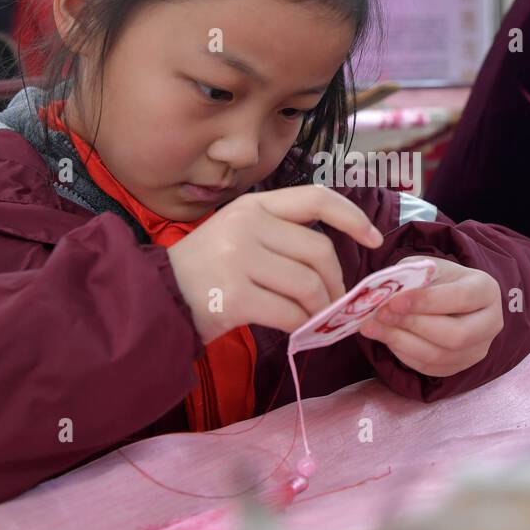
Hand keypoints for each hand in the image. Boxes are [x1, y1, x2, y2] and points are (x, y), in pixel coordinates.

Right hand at [166, 184, 383, 343]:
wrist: (155, 300)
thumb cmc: (204, 273)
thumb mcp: (237, 236)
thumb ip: (280, 237)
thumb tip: (334, 263)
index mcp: (252, 207)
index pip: (315, 198)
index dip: (353, 217)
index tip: (374, 238)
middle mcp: (246, 226)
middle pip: (320, 252)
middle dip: (337, 284)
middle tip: (335, 303)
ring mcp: (238, 260)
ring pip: (308, 286)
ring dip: (320, 309)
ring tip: (315, 319)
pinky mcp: (234, 297)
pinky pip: (289, 313)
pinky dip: (302, 326)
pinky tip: (296, 331)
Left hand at [359, 256, 503, 376]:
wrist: (446, 297)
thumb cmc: (437, 279)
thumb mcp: (426, 267)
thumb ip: (410, 278)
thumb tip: (385, 296)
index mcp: (486, 290)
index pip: (460, 298)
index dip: (426, 302)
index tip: (393, 301)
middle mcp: (490, 323)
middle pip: (455, 335)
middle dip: (413, 326)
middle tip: (380, 315)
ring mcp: (478, 349)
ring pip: (440, 356)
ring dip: (401, 343)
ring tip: (372, 328)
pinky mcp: (461, 366)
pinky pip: (430, 368)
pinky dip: (403, 355)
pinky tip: (386, 339)